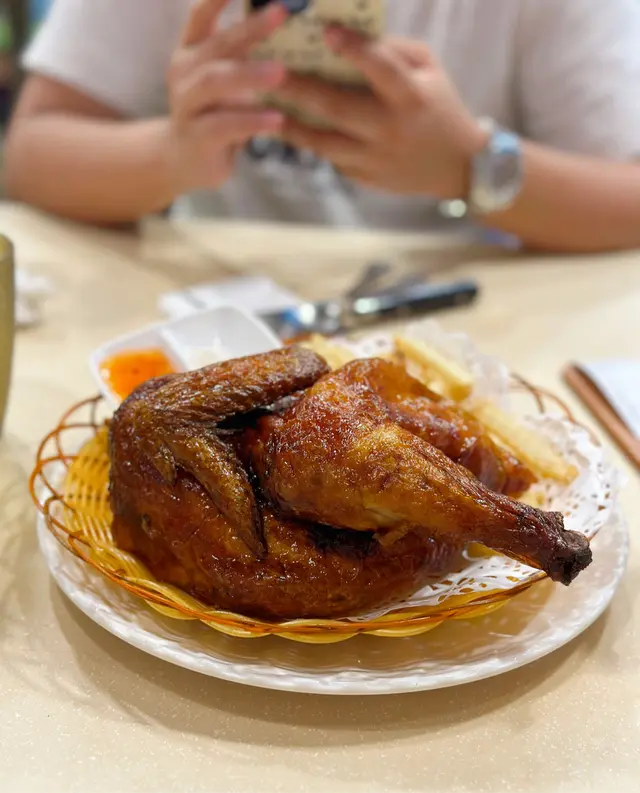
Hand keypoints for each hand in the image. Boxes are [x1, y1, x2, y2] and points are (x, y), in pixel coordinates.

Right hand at [165, 0, 288, 193]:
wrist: (184, 159)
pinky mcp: (197, 137)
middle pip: (216, 46)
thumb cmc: (215, 113)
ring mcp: (187, 105)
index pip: (201, 15)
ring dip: (249, 75)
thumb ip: (243, 54)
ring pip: (214, 83)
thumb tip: (286, 23)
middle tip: (281, 12)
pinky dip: (252, 121)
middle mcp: (184, 73)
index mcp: (192, 52)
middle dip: (249, 28)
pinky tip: (276, 119)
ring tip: (281, 72)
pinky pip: (225, 125)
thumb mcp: (226, 79)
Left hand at [275, 29, 487, 198]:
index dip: (353, 48)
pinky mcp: (364, 177)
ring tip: (263, 105)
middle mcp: (390, 128)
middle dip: (299, 87)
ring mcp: (375, 157)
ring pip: (324, 141)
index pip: (380, 68)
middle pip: (337, 107)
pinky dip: (305, 141)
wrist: (454, 167)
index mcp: (412, 96)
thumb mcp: (429, 69)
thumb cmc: (437, 105)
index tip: (325, 31)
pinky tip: (284, 126)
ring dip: (290, 123)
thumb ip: (393, 51)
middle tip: (269, 71)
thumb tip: (347, 34)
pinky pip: (329, 157)